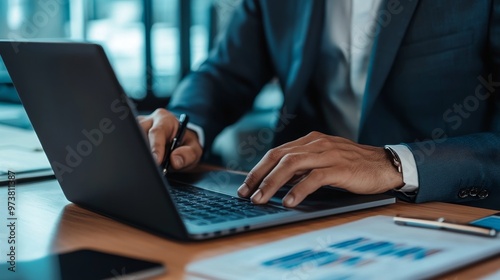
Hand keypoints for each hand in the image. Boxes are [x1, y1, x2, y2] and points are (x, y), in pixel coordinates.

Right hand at [137, 108, 202, 170]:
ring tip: (149, 164)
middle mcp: (149, 121)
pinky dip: (136, 155)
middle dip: (145, 151)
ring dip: (140, 154)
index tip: (157, 161)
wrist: (180, 144)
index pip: (156, 132)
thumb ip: (188, 154)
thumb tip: (175, 160)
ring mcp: (138, 128)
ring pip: (132, 140)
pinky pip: (129, 145)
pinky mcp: (131, 136)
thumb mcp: (194, 150)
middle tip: (152, 166)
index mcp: (165, 119)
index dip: (156, 147)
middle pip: (140, 134)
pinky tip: (143, 162)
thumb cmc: (185, 144)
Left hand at [237, 131, 403, 206]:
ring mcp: (328, 154)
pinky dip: (299, 189)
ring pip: (292, 165)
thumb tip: (277, 181)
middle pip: (279, 157)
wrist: (385, 164)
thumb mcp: (324, 161)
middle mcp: (316, 143)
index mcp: (310, 141)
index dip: (258, 169)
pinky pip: (314, 177)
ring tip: (261, 199)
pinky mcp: (340, 167)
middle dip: (259, 175)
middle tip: (246, 193)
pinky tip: (289, 202)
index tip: (245, 185)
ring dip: (273, 183)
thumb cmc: (353, 165)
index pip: (277, 153)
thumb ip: (303, 167)